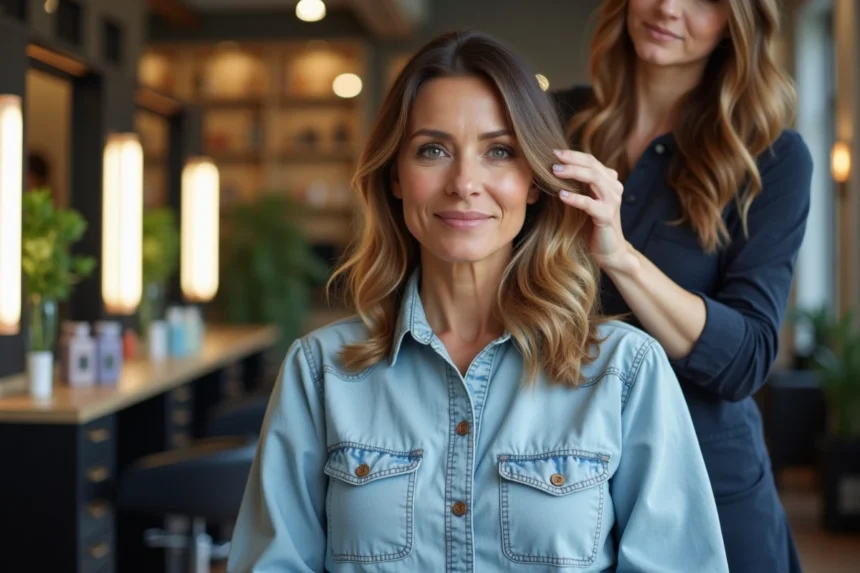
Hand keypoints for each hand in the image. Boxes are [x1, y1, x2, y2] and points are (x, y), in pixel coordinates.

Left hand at [552, 149, 638, 274]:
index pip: (591, 160)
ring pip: (594, 179)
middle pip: (592, 165)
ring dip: (573, 173)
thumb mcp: (584, 200)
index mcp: (609, 181)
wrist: (608, 250)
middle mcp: (614, 188)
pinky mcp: (607, 217)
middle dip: (571, 160)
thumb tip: (552, 170)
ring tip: (554, 172)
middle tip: (552, 159)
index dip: (573, 154)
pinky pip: (590, 204)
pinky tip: (561, 196)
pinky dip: (575, 198)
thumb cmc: (591, 225)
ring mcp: (613, 202)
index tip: (553, 151)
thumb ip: (577, 185)